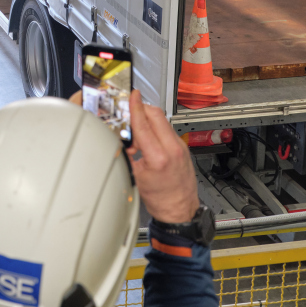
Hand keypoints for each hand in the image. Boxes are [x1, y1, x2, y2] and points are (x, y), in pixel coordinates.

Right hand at [126, 89, 199, 223]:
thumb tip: (122, 138)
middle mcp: (173, 149)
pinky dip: (156, 129)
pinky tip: (148, 139)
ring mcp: (180, 147)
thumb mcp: (136, 176)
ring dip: (148, 119)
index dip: (135, 107)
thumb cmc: (160, 200)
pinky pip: (167, 130)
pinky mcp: (183, 148)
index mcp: (158, 157)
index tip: (132, 95)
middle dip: (142, 108)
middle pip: (156, 115)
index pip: (144, 124)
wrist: (180, 211)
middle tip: (130, 110)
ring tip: (137, 131)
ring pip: (163, 121)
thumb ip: (129, 154)